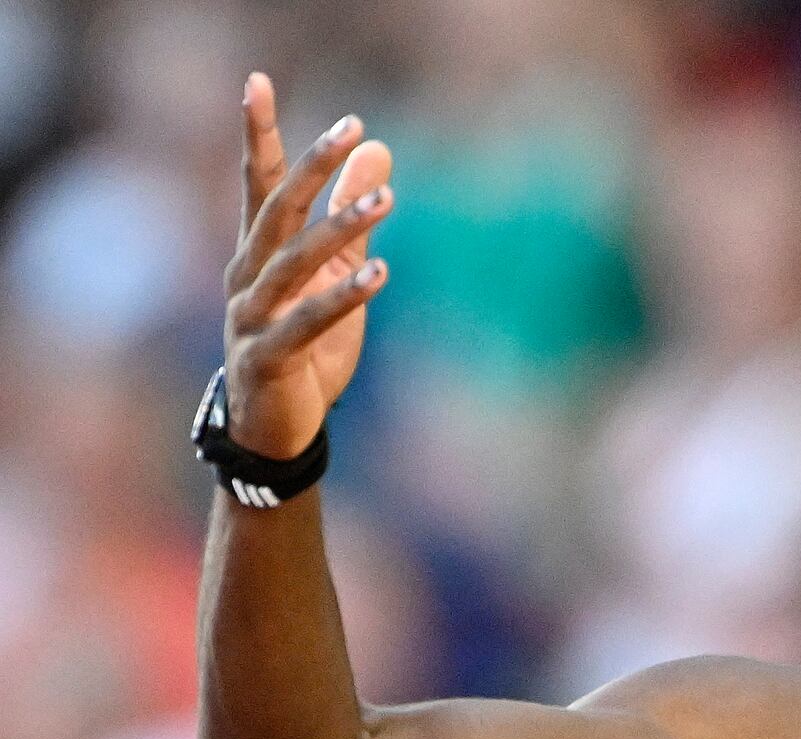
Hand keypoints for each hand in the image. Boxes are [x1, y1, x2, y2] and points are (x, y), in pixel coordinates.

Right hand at [221, 73, 394, 459]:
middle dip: (311, 167)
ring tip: (387, 199)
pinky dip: (342, 297)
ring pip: (293, 262)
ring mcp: (252, 317)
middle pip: (277, 210)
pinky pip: (308, 321)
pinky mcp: (269, 357)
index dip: (259, 133)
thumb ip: (353, 216)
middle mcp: (247, 276)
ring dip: (341, 229)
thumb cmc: (306, 347)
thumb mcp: (337, 273)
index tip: (258, 82)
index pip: (258, 183)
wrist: (276, 430)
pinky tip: (381, 273)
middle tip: (350, 128)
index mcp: (259, 254)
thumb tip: (378, 151)